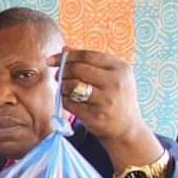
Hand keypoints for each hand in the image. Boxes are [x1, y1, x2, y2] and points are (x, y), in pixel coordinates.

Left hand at [51, 49, 163, 168]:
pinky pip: (69, 103)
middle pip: (77, 69)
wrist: (126, 127)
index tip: (51, 59)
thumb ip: (90, 62)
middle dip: (62, 71)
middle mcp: (115, 82)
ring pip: (71, 86)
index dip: (66, 56)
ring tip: (65, 90)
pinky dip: (64, 101)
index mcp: (120, 67)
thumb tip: (64, 49)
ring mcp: (106, 99)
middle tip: (57, 76)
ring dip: (62, 87)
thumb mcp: (112, 75)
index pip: (87, 56)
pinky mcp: (95, 116)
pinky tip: (69, 102)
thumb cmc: (115, 97)